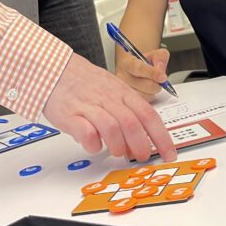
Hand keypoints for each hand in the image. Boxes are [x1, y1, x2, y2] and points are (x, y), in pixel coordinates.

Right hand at [43, 53, 175, 162]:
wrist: (55, 68)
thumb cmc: (86, 82)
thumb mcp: (113, 89)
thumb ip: (128, 111)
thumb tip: (141, 140)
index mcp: (122, 92)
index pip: (149, 115)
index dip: (161, 137)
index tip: (169, 154)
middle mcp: (108, 98)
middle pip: (132, 124)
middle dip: (141, 145)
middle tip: (141, 156)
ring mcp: (89, 106)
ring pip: (111, 128)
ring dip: (118, 146)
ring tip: (117, 151)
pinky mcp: (70, 115)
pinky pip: (86, 133)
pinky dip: (93, 144)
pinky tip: (94, 145)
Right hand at [115, 47, 170, 99]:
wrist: (133, 70)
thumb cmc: (143, 63)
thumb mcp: (154, 54)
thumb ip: (160, 57)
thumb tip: (160, 69)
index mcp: (128, 63)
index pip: (139, 68)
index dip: (152, 73)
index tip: (163, 77)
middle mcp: (123, 78)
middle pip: (145, 85)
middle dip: (157, 83)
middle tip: (159, 79)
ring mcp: (124, 92)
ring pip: (146, 96)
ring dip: (153, 91)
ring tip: (149, 84)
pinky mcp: (128, 102)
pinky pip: (144, 103)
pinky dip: (149, 97)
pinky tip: (146, 91)